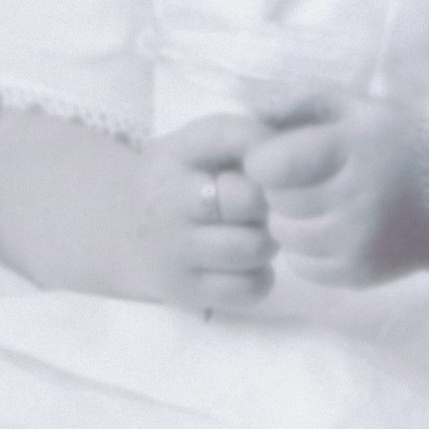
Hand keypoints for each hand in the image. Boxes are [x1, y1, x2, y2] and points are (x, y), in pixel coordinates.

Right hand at [135, 112, 275, 313]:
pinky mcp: (185, 291)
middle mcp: (167, 200)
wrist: (125, 230)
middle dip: (268, 203)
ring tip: (251, 234)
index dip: (268, 151)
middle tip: (261, 206)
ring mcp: (173, 250)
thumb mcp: (203, 145)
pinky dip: (259, 278)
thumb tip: (303, 147)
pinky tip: (243, 265)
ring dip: (266, 242)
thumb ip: (248, 137)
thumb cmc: (186, 180)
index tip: (270, 164)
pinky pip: (250, 288)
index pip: (235, 138)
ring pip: (255, 247)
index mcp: (174, 153)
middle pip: (250, 199)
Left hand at [240, 97, 428, 287]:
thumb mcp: (358, 109)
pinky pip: (302, 267)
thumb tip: (249, 109)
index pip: (273, 164)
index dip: (263, 159)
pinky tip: (330, 229)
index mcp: (359, 146)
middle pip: (276, 200)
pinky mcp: (362, 273)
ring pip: (284, 236)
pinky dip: (306, 250)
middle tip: (300, 180)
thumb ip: (302, 99)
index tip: (275, 155)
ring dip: (288, 220)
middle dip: (278, 189)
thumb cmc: (396, 147)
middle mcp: (363, 196)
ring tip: (315, 203)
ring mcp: (364, 241)